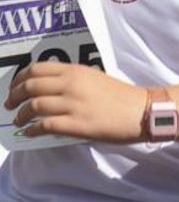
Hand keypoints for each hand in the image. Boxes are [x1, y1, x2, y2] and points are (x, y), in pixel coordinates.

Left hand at [5, 60, 145, 142]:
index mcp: (76, 71)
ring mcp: (73, 104)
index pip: (36, 69)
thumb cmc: (122, 96)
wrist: (143, 111)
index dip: (19, 78)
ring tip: (18, 121)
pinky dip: (32, 129)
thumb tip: (48, 90)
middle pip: (30, 87)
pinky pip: (44, 126)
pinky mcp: (77, 124)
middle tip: (9, 104)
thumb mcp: (95, 78)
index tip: (14, 87)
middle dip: (14, 96)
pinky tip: (30, 132)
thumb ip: (72, 80)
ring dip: (20, 115)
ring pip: (33, 106)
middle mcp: (71, 85)